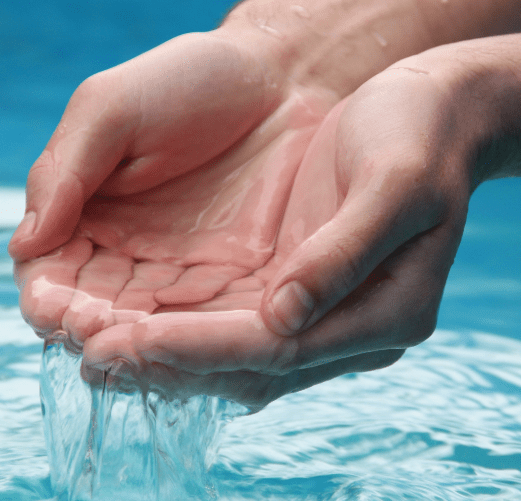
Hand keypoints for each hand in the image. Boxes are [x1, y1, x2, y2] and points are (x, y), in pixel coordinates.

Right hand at [10, 31, 338, 350]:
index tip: (51, 307)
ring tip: (129, 348)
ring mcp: (182, 273)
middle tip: (90, 335)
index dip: (48, 295)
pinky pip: (206, 322)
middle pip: (95, 311)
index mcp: (86, 215)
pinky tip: (185, 348)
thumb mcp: (111, 111)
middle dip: (88, 328)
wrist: (282, 78)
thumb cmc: (188, 80)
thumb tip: (22, 246)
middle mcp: (128, 255)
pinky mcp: (235, 283)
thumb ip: (65, 172)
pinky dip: (191, 341)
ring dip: (134, 343)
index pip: (51, 273)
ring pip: (147, 327)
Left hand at [82, 60, 476, 409]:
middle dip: (168, 364)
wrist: (433, 112)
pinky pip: (232, 327)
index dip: (199, 349)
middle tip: (87, 357)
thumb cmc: (419, 135)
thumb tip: (284, 318)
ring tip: (90, 350)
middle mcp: (354, 331)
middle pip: (250, 368)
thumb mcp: (395, 183)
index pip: (279, 350)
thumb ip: (344, 253)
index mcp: (389, 313)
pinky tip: (129, 324)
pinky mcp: (299, 295)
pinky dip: (180, 330)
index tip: (127, 341)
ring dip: (166, 357)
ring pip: (235, 358)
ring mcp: (326, 318)